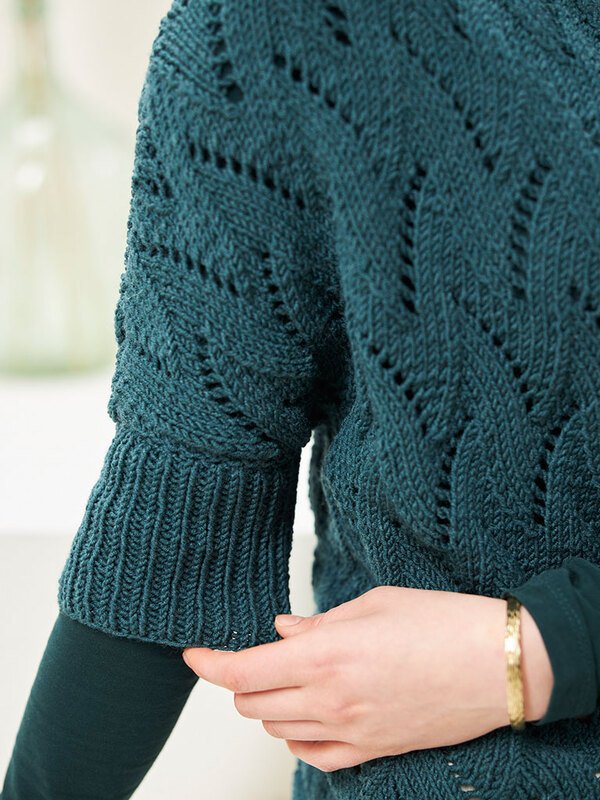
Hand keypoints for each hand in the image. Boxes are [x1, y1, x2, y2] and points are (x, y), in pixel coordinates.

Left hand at [182, 586, 553, 771]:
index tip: (195, 654)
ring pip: (278, 730)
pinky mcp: (373, 751)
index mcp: (325, 656)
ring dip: (270, 705)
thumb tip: (282, 632)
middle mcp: (330, 701)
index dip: (209, 664)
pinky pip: (314, 758)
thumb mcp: (373, 603)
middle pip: (253, 704)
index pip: (242, 671)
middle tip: (256, 656)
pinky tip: (308, 717)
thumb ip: (318, 624)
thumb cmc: (442, 623)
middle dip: (242, 680)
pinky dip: (298, 737)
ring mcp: (351, 732)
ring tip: (288, 679)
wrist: (498, 664)